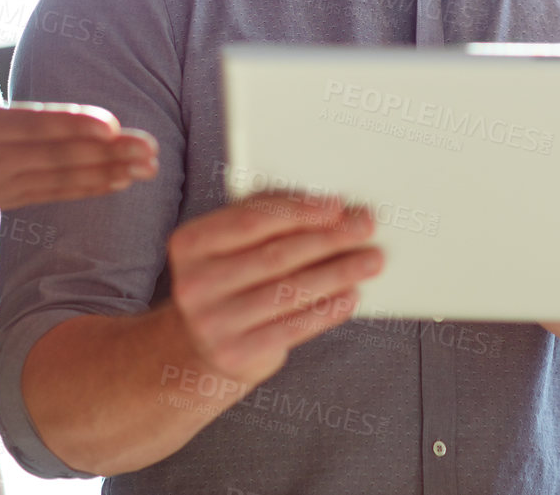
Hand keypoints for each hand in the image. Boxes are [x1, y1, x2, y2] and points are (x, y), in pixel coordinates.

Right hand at [0, 20, 158, 228]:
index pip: (33, 125)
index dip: (72, 125)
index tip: (110, 124)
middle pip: (60, 154)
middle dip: (107, 151)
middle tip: (149, 146)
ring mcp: (3, 182)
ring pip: (63, 177)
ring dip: (108, 171)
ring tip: (148, 165)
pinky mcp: (6, 198)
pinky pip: (54, 194)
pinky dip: (87, 189)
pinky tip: (120, 182)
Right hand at [166, 191, 382, 385]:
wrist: (199, 346)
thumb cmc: (228, 279)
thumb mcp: (229, 244)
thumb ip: (265, 219)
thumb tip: (332, 209)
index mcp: (189, 244)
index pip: (252, 220)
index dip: (299, 211)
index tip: (338, 206)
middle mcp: (194, 284)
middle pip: (277, 255)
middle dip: (328, 238)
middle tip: (365, 228)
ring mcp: (213, 323)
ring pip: (290, 290)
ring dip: (338, 272)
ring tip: (370, 260)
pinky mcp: (237, 354)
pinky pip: (294, 326)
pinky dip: (328, 309)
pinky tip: (351, 294)